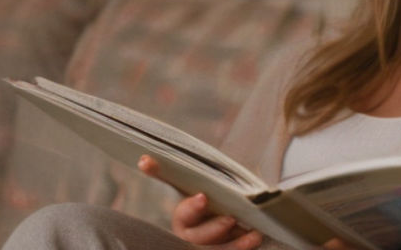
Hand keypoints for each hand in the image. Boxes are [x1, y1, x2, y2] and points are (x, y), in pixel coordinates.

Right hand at [138, 155, 263, 248]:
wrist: (227, 215)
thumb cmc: (209, 197)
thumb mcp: (198, 184)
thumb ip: (175, 173)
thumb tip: (143, 160)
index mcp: (185, 218)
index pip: (184, 213)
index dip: (192, 207)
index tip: (203, 197)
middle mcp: (193, 236)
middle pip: (199, 237)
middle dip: (214, 228)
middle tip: (231, 218)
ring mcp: (208, 247)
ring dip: (235, 244)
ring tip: (253, 234)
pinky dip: (245, 246)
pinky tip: (257, 237)